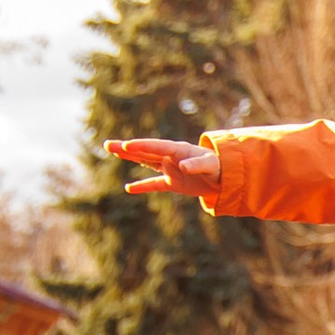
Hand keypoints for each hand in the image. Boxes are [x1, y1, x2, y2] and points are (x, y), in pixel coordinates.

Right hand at [107, 137, 221, 196]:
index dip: (141, 146)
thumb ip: (196, 165)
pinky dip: (143, 186)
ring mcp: (170, 169)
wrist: (227, 177)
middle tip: (108, 145)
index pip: (156, 147)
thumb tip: (182, 166)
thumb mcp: (210, 165)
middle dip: (127, 149)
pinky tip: (129, 188)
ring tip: (113, 152)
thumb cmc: (219, 167)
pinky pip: (155, 184)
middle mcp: (171, 157)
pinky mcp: (173, 182)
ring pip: (146, 162)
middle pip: (145, 151)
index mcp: (178, 150)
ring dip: (130, 158)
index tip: (125, 146)